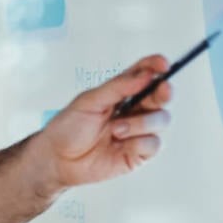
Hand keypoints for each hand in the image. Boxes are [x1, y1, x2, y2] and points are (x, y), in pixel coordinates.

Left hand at [36, 54, 172, 188]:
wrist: (58, 159)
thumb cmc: (68, 128)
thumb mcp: (89, 101)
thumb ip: (118, 87)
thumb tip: (144, 74)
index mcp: (119, 93)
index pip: (143, 74)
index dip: (155, 67)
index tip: (162, 64)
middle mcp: (132, 110)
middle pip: (160, 96)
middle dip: (163, 91)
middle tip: (162, 89)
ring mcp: (137, 131)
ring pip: (161, 119)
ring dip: (140, 123)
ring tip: (116, 130)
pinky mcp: (138, 153)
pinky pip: (154, 143)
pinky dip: (138, 142)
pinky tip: (120, 144)